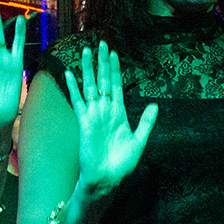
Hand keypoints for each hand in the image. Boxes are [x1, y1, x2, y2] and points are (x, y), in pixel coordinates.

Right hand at [65, 41, 156, 196]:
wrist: (107, 180)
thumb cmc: (122, 164)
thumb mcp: (139, 141)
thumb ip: (146, 122)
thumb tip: (155, 104)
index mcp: (119, 113)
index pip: (117, 85)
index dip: (115, 69)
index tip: (113, 53)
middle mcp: (105, 110)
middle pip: (103, 80)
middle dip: (102, 62)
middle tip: (100, 43)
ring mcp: (94, 114)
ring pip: (90, 86)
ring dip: (88, 69)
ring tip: (86, 51)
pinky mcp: (84, 122)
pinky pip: (78, 101)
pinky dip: (74, 87)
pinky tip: (69, 73)